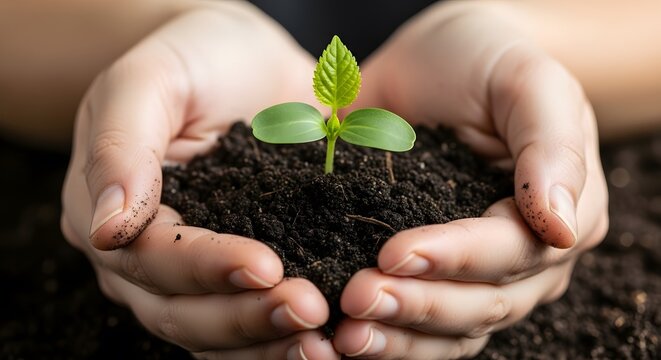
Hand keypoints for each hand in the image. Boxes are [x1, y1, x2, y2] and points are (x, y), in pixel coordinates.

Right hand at [61, 2, 336, 357]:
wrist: (242, 59)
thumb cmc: (194, 57)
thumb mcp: (150, 79)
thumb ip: (121, 145)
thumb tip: (107, 228)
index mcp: (112, 212)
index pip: (153, 257)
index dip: (207, 268)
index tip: (267, 266)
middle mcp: (146, 255)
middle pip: (182, 310)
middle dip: (246, 316)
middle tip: (310, 311)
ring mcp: (195, 268)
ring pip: (216, 331)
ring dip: (268, 342)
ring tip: (325, 343)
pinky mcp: (241, 267)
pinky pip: (252, 317)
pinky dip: (282, 335)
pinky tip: (328, 338)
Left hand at [333, 3, 607, 357]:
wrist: (434, 62)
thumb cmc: (483, 62)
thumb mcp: (526, 81)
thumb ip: (552, 147)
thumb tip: (563, 227)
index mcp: (560, 212)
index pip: (512, 251)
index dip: (455, 259)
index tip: (393, 253)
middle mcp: (525, 256)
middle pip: (481, 304)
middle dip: (418, 305)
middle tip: (357, 298)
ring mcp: (476, 273)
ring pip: (451, 330)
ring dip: (399, 337)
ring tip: (346, 334)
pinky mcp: (430, 274)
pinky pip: (419, 325)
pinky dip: (388, 337)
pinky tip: (345, 337)